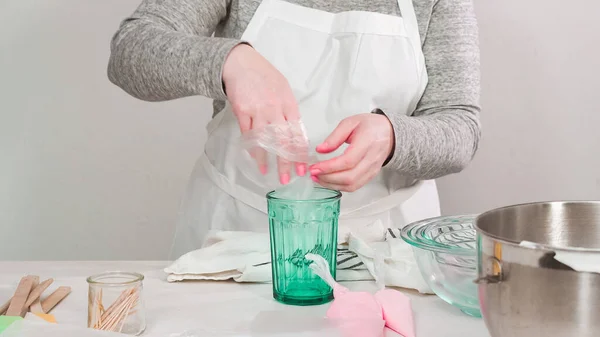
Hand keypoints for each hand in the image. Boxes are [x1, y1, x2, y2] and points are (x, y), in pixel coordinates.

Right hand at [222, 44, 304, 183]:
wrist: (241, 64)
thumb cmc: (264, 76)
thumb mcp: (284, 90)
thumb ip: (290, 111)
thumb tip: (296, 133)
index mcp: (289, 104)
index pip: (297, 133)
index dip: (300, 153)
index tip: (303, 168)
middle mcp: (275, 108)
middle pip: (283, 140)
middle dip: (287, 162)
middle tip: (288, 178)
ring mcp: (258, 110)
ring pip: (266, 140)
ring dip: (268, 159)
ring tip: (270, 174)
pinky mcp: (242, 111)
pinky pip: (249, 135)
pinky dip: (253, 149)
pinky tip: (257, 160)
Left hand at [309, 113, 394, 191]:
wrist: (389, 133)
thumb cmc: (370, 126)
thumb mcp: (350, 123)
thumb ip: (334, 137)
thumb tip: (320, 150)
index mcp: (367, 142)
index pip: (348, 161)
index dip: (329, 167)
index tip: (315, 167)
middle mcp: (371, 159)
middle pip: (349, 177)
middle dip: (328, 178)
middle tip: (313, 173)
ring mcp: (372, 169)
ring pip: (352, 185)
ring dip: (332, 185)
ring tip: (318, 178)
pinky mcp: (371, 176)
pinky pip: (355, 186)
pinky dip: (340, 186)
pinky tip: (329, 181)